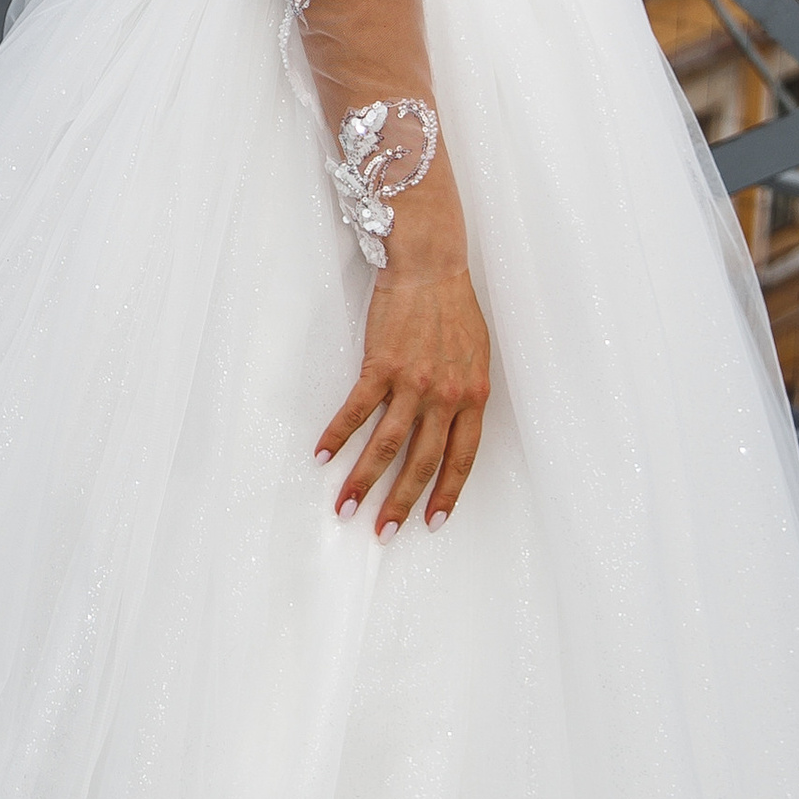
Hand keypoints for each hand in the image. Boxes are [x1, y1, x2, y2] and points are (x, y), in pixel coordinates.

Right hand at [315, 265, 490, 534]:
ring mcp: (411, 383)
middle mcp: (445, 396)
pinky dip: (338, 435)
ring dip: (363, 480)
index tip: (432, 522)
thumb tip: (452, 425)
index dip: (446, 493)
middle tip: (383, 532)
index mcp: (473, 397)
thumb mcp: (476, 356)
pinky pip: (356, 410)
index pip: (461, 459)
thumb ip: (466, 394)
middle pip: (421, 462)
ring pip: (386, 445)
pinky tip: (322, 456)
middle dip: (401, 503)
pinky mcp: (380, 365)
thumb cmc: (453, 307)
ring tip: (346, 507)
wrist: (430, 265)